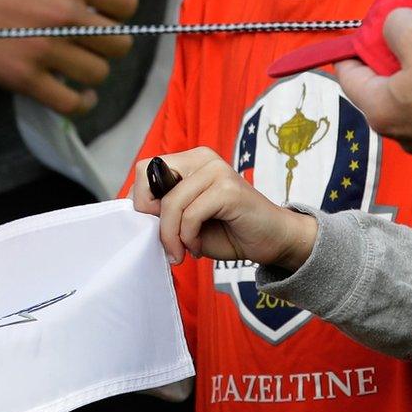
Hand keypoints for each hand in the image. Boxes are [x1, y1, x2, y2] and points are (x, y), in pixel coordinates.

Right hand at [0, 0, 137, 116]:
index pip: (124, 3)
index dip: (117, 9)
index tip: (103, 12)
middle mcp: (63, 13)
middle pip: (118, 43)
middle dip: (108, 42)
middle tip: (89, 41)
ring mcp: (44, 48)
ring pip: (98, 74)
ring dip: (91, 71)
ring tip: (78, 67)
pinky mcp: (21, 78)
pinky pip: (69, 102)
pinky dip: (78, 102)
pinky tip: (74, 94)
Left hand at [131, 150, 316, 269]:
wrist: (272, 241)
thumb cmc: (228, 231)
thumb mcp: (187, 218)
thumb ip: (165, 209)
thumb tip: (139, 211)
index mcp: (190, 160)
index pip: (145, 170)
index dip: (142, 200)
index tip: (153, 226)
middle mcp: (203, 158)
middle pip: (152, 181)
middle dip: (153, 218)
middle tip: (168, 244)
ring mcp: (217, 171)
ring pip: (171, 203)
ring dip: (172, 236)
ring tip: (182, 252)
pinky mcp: (228, 189)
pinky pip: (191, 215)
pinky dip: (188, 237)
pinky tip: (198, 248)